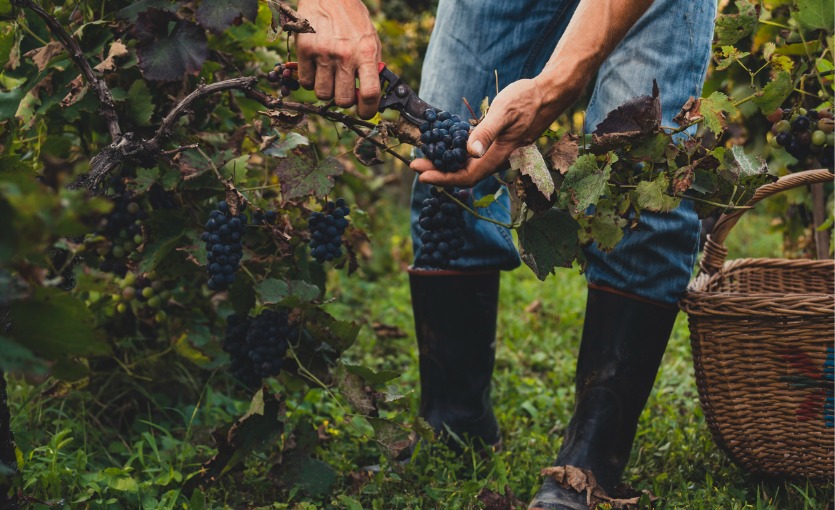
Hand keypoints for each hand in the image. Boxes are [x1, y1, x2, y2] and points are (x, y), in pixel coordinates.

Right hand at [294, 0, 381, 118]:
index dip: (368, 110)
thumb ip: (371, 67)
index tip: (365, 112)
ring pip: (322, 94)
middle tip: (343, 89)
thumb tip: (370, 96)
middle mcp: (345, 55)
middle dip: (344, 100)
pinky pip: (306, 82)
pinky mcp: (305, 49)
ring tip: (329, 75)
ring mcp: (323, 53)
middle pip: (343, 100)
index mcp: (366, 53)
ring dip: (326, 90)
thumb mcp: (370, 40)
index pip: (370, 94)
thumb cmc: (352, 19)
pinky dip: (311, 80)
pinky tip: (316, 68)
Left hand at [411, 77, 572, 187]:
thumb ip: (488, 132)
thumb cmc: (527, 100)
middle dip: (439, 173)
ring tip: (424, 157)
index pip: (467, 176)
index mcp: (498, 155)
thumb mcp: (505, 111)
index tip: (422, 174)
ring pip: (467, 166)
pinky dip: (454, 154)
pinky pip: (471, 155)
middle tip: (414, 165)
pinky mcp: (493, 143)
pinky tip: (442, 145)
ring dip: (445, 165)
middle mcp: (495, 158)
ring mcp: (494, 152)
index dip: (443, 178)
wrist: (546, 94)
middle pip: (464, 175)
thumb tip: (470, 152)